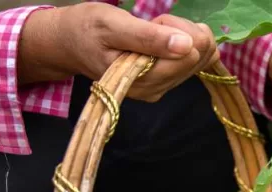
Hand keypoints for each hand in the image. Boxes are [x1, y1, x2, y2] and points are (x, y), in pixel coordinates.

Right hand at [18, 4, 217, 102]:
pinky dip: (184, 43)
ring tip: (152, 31)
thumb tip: (186, 45)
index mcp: (143, 80)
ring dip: (183, 36)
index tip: (153, 22)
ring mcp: (162, 88)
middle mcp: (156, 90)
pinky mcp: (166, 83)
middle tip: (152, 25)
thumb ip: (148, 37)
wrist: (70, 43)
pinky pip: (195, 61)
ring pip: (201, 57)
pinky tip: (162, 39)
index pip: (190, 54)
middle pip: (199, 55)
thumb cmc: (87, 29)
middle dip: (181, 31)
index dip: (175, 29)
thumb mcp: (112, 25)